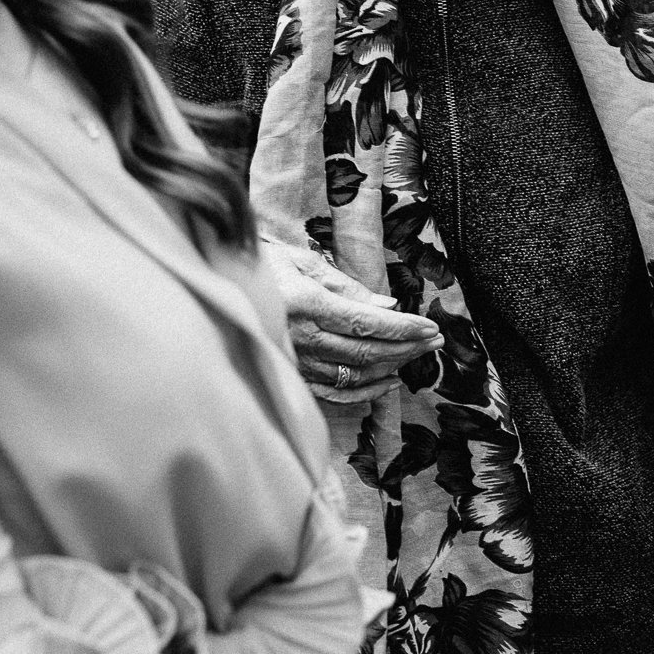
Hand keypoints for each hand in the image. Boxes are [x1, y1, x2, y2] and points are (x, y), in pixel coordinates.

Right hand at [270, 243, 440, 402]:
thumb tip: (388, 306)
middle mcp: (300, 337)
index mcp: (306, 303)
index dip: (403, 328)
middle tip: (435, 341)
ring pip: (354, 374)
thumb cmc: (263, 265)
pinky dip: (364, 391)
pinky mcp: (290, 376)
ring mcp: (294, 361)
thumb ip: (347, 286)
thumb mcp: (303, 262)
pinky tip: (387, 381)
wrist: (218, 288)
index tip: (431, 327)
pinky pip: (334, 391)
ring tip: (418, 356)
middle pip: (365, 351)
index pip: (366, 322)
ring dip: (392, 367)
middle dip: (407, 347)